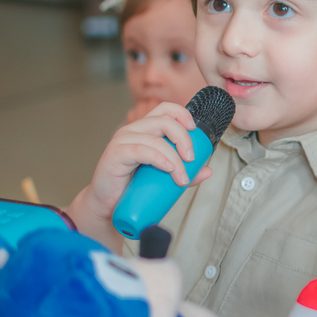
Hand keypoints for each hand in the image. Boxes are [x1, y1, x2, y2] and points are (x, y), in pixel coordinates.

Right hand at [69, 102, 212, 236]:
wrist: (109, 206)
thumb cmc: (134, 188)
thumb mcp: (164, 178)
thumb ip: (184, 172)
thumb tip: (208, 170)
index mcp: (145, 130)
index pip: (165, 109)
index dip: (182, 114)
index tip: (194, 129)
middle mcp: (133, 130)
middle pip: (164, 121)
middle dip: (183, 138)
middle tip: (192, 159)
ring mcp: (122, 140)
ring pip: (155, 139)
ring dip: (175, 158)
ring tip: (181, 178)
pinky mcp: (115, 154)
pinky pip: (141, 150)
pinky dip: (159, 158)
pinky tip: (168, 169)